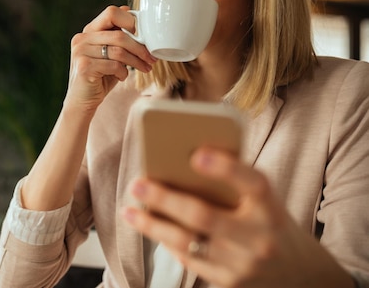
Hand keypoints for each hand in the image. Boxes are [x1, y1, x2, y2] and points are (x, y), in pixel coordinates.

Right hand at [65, 5, 156, 111]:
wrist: (81, 102)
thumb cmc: (100, 78)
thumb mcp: (110, 56)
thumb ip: (120, 40)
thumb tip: (143, 26)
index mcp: (88, 31)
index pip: (112, 13)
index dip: (132, 22)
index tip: (145, 36)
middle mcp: (82, 38)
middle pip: (119, 34)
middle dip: (140, 47)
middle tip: (151, 57)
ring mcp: (81, 52)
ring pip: (119, 51)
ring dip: (136, 61)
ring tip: (145, 68)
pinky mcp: (84, 67)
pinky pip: (114, 65)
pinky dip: (123, 72)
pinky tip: (122, 77)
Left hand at [122, 147, 353, 287]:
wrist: (300, 274)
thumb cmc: (270, 223)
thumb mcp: (265, 202)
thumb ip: (234, 184)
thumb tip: (182, 162)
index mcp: (273, 209)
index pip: (255, 184)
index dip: (227, 169)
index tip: (196, 155)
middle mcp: (260, 239)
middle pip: (206, 217)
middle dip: (166, 199)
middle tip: (137, 183)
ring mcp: (243, 266)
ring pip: (188, 242)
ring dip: (153, 225)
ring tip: (130, 209)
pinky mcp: (229, 283)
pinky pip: (188, 260)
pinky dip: (165, 241)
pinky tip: (147, 225)